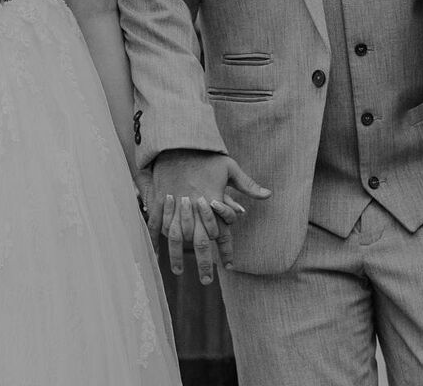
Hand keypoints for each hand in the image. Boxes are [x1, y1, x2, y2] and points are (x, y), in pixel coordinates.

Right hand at [147, 150, 270, 285]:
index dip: (226, 251)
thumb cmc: (205, 156)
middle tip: (205, 281)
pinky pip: (156, 223)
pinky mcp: (160, 200)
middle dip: (203, 263)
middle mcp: (194, 207)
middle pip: (200, 242)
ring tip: (178, 271)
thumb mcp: (230, 167)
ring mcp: (175, 205)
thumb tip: (269, 195)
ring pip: (176, 237)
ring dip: (177, 255)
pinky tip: (155, 252)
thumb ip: (248, 185)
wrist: (178, 142)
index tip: (230, 266)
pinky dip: (154, 238)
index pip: (222, 233)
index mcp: (212, 202)